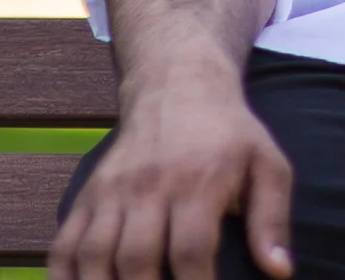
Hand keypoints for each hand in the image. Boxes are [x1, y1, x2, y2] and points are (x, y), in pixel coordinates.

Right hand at [51, 60, 292, 279]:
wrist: (178, 83)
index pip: (191, 250)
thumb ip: (272, 218)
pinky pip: (63, 247)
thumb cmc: (229, 134)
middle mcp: (149, 186)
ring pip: (94, 258)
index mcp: (198, 181)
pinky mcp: (87, 195)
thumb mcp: (266, 163)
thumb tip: (281, 271)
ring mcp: (111, 191)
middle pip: (136, 260)